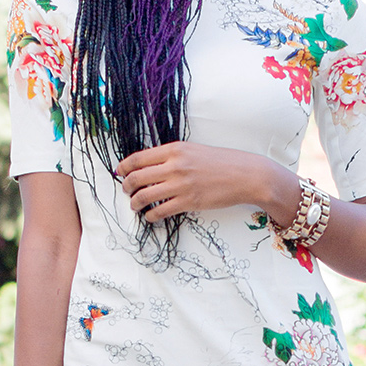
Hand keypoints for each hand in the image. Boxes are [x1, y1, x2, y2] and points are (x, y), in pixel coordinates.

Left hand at [117, 141, 284, 221]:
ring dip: (135, 203)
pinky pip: (160, 211)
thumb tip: (150, 166)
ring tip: (135, 205)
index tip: (120, 173)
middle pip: (136, 177)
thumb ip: (172, 156)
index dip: (123, 167)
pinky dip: (150, 215)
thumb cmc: (222, 162)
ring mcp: (181, 184)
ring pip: (144, 196)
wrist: (246, 174)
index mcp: (175, 149)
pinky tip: (151, 216)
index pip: (138, 158)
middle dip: (126, 186)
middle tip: (126, 191)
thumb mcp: (194, 150)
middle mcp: (175, 165)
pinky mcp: (189, 202)